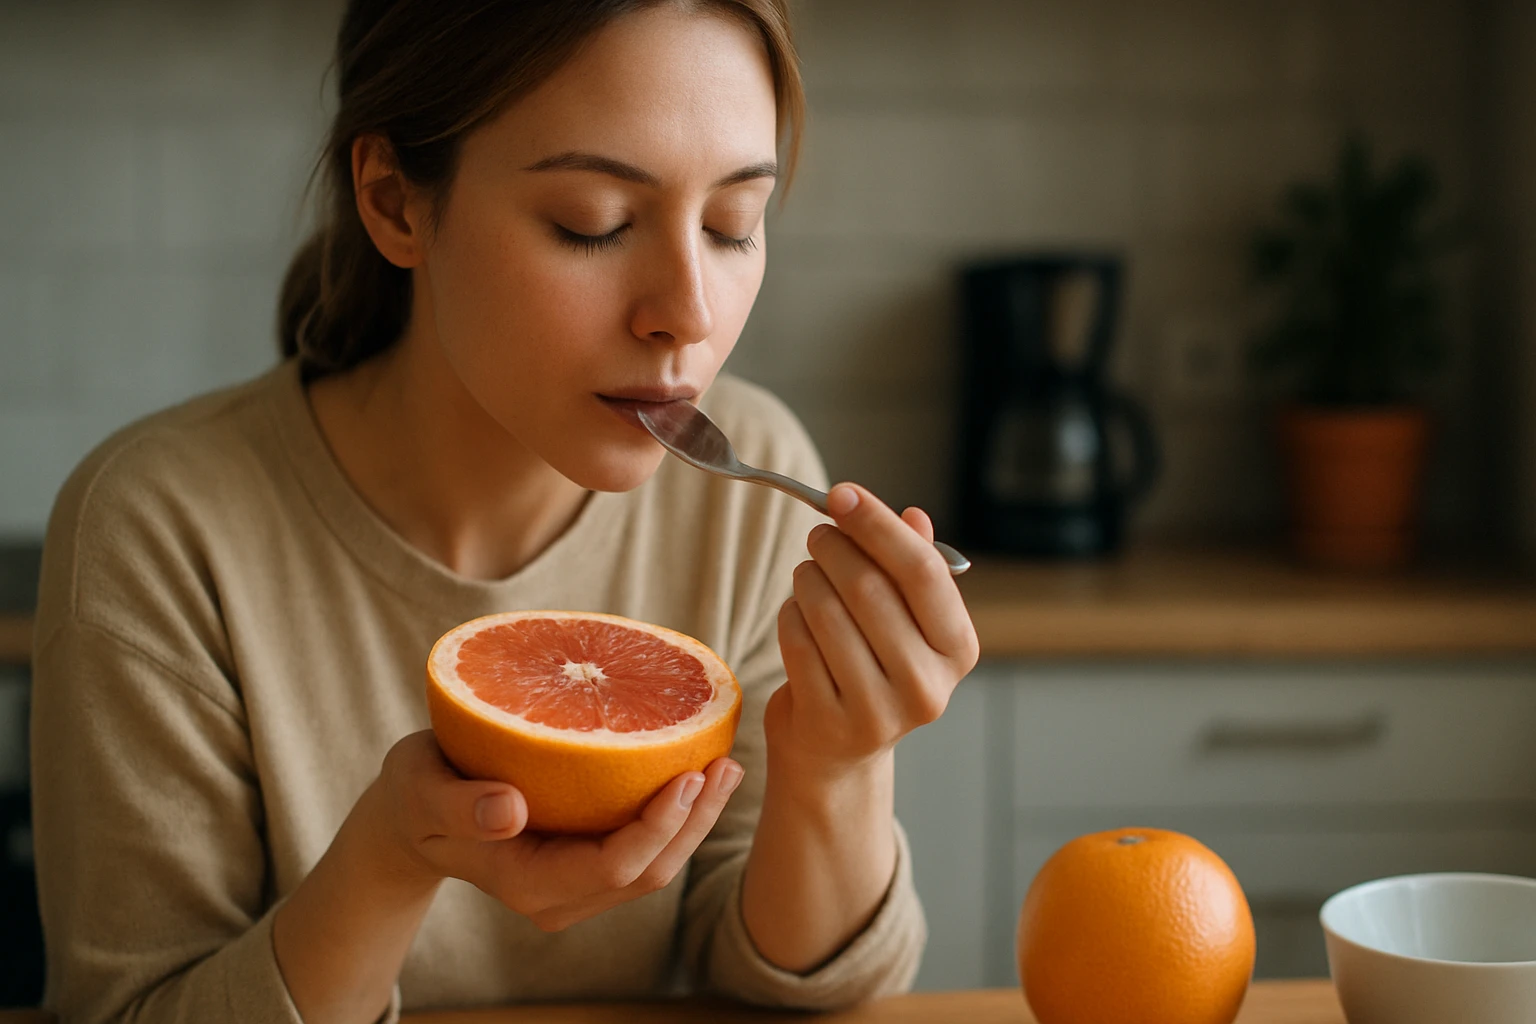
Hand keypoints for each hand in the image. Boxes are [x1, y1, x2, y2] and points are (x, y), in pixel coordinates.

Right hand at [366, 731, 742, 930]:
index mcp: (526, 882)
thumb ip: (458, 804)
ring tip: (728, 765)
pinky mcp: (585, 864)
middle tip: (727, 763)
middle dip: (694, 823)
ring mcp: (575, 886)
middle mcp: (559, 896)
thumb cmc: (415, 794)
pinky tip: (698, 771)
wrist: (410, 816)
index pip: (611, 866)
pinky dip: (676, 816)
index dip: (656, 827)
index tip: (688, 774)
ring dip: (696, 821)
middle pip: (649, 872)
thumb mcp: (419, 789)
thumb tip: (509, 810)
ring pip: (655, 866)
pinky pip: (644, 849)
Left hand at [768, 483, 979, 773]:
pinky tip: (796, 613)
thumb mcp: (907, 620)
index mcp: (958, 649)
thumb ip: (912, 568)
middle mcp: (927, 686)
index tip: (842, 493)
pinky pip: (797, 643)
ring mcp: (878, 711)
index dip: (878, 524)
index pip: (922, 571)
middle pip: (869, 588)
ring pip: (827, 612)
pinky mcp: (828, 722)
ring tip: (808, 574)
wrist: (838, 751)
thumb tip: (914, 516)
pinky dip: (789, 615)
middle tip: (819, 534)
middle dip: (834, 548)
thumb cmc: (875, 666)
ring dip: (808, 578)